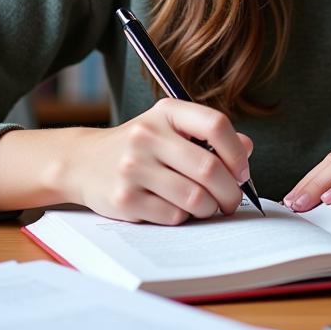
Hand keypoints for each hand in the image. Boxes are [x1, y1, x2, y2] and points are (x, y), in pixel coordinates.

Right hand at [66, 98, 252, 224]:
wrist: (83, 162)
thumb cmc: (141, 146)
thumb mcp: (171, 128)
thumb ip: (209, 136)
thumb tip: (247, 149)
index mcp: (166, 112)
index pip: (215, 125)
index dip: (236, 152)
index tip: (241, 171)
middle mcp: (147, 135)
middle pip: (209, 168)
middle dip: (229, 192)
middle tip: (232, 201)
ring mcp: (133, 168)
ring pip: (194, 198)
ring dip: (210, 208)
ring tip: (208, 207)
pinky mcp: (124, 199)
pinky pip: (173, 216)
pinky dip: (183, 218)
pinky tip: (177, 210)